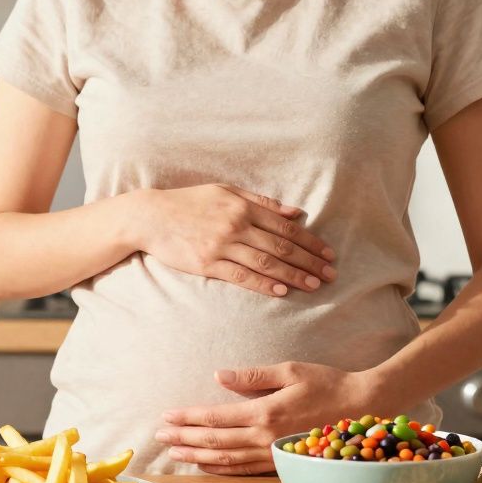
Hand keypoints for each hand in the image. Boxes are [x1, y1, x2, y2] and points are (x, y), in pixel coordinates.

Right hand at [137, 184, 336, 296]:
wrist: (150, 216)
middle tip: (331, 274)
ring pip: (266, 263)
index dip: (310, 241)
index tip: (328, 253)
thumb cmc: (189, 202)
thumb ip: (261, 201)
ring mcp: (221, 245)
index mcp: (243, 206)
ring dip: (294, 275)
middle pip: (281, 247)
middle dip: (310, 261)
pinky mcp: (207, 263)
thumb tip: (294, 212)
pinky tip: (282, 291)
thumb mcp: (226, 191)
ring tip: (314, 285)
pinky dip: (263, 284)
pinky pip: (241, 276)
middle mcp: (236, 225)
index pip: (285, 227)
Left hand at [156, 362, 372, 474]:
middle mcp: (265, 437)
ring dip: (197, 455)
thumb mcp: (290, 370)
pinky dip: (221, 468)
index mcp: (264, 412)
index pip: (215, 417)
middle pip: (214, 440)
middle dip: (184, 438)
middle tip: (159, 435)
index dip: (187, 417)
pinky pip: (244, 470)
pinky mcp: (281, 463)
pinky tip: (205, 464)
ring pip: (226, 459)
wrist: (362, 409)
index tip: (166, 415)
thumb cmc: (327, 384)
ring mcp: (273, 453)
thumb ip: (253, 376)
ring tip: (174, 451)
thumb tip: (219, 376)